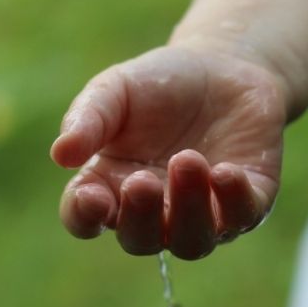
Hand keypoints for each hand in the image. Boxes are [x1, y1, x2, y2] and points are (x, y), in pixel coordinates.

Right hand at [50, 45, 286, 259]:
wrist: (224, 65)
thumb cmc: (158, 83)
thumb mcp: (116, 89)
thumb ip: (89, 118)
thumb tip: (61, 154)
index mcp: (109, 186)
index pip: (85, 218)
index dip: (84, 215)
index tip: (90, 196)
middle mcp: (154, 211)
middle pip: (140, 239)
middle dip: (141, 217)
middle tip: (142, 180)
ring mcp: (202, 213)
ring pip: (191, 240)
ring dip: (188, 209)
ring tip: (188, 160)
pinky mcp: (247, 203)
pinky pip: (240, 217)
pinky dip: (233, 201)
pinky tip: (225, 172)